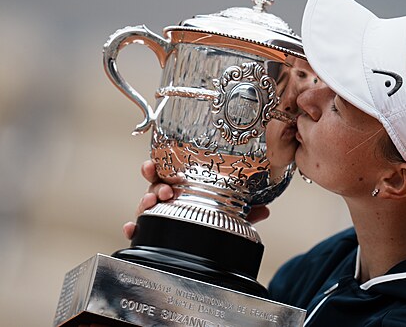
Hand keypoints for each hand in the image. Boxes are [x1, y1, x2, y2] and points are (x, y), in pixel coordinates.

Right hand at [122, 160, 270, 239]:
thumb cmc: (211, 222)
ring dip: (145, 202)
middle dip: (155, 185)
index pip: (168, 174)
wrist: (205, 252)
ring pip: (145, 206)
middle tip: (165, 190)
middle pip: (154, 187)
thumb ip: (245, 212)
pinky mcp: (151, 235)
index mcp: (182, 190)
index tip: (153, 164)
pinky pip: (139, 232)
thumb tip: (264, 210)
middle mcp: (167, 201)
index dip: (158, 167)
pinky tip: (132, 229)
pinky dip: (133, 229)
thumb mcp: (230, 214)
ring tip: (153, 202)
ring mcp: (158, 217)